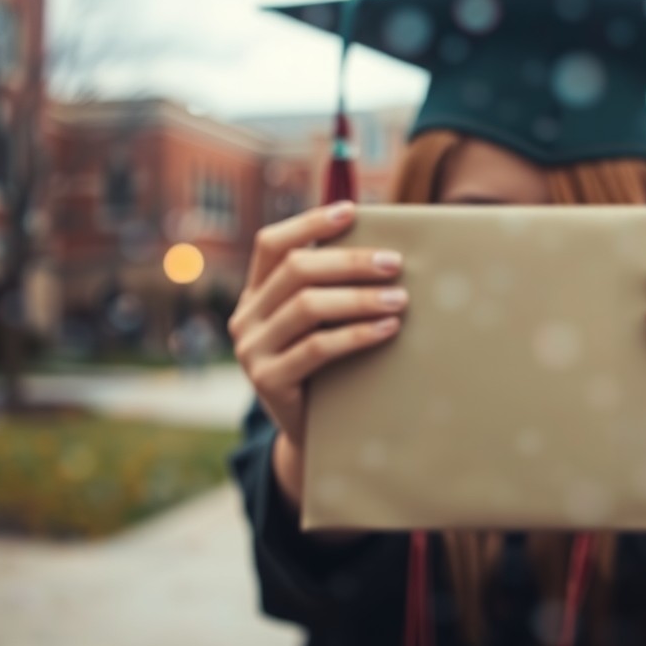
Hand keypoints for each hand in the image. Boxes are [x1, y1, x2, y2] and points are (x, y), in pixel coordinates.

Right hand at [229, 201, 407, 504]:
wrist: (311, 434)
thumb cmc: (327, 368)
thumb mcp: (320, 324)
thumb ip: (332, 288)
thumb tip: (385, 246)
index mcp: (255, 293)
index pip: (272, 244)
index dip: (310, 224)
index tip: (353, 211)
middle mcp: (245, 317)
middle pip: (296, 270)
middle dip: (350, 261)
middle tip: (395, 263)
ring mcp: (251, 350)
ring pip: (307, 306)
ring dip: (359, 298)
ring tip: (400, 298)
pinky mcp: (267, 381)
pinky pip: (316, 349)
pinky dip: (357, 334)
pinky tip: (388, 329)